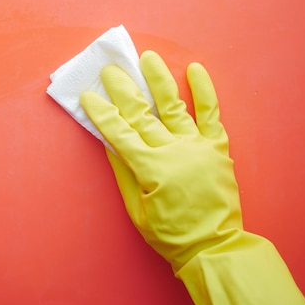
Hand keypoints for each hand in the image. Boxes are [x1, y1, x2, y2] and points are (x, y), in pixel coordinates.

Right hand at [80, 51, 240, 270]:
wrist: (213, 246)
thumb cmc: (169, 233)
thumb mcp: (136, 210)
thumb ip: (123, 174)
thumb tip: (109, 144)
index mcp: (150, 168)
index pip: (119, 133)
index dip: (101, 113)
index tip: (88, 95)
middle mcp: (173, 151)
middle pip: (142, 114)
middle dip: (123, 89)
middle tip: (110, 69)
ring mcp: (197, 146)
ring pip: (175, 106)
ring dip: (159, 80)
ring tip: (148, 58)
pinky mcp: (217, 147)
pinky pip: (211, 114)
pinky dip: (204, 91)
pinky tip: (195, 70)